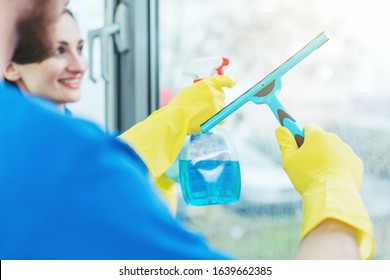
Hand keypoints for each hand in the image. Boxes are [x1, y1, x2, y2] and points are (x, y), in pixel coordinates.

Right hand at [169, 75, 234, 133]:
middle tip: (204, 104)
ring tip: (201, 113)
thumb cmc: (180, 104)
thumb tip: (205, 96)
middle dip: (215, 98)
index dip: (230, 81)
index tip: (233, 83)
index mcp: (208, 83)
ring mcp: (217, 105)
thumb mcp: (190, 91)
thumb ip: (201, 91)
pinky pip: (223, 117)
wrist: (178, 116)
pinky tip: (210, 119)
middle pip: (221, 94)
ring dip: (215, 109)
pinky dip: (218, 119)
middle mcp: (215, 93)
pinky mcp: (217, 116)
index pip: (225, 80)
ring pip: (221, 106)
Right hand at [275, 123, 373, 258]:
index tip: (297, 145)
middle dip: (314, 149)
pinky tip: (331, 180)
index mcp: (317, 135)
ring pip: (333, 151)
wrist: (331, 195)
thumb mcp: (288, 160)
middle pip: (321, 140)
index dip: (301, 136)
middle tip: (306, 164)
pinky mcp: (357, 164)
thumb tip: (280, 129)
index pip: (308, 127)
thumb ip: (284, 143)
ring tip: (319, 176)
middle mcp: (334, 139)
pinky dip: (338, 168)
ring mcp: (347, 151)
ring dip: (326, 158)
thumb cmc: (307, 176)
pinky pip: (345, 162)